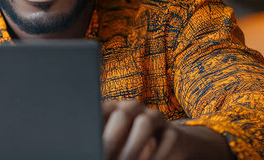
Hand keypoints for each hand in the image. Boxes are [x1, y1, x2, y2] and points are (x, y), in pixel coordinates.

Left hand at [101, 100, 232, 159]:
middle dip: (112, 139)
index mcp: (114, 108)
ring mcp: (155, 117)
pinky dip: (156, 156)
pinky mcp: (173, 131)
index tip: (90, 144)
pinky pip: (166, 140)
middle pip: (122, 115)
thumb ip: (106, 142)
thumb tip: (95, 149)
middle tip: (105, 156)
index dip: (95, 126)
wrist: (167, 144)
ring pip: (144, 124)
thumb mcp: (115, 142)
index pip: (101, 110)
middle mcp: (134, 108)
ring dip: (133, 147)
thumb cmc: (129, 145)